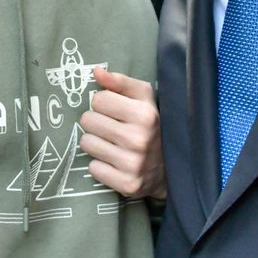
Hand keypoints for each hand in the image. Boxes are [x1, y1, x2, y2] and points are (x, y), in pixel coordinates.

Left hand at [79, 67, 165, 199]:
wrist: (172, 167)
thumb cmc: (152, 125)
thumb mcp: (144, 98)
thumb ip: (119, 82)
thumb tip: (96, 71)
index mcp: (145, 114)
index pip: (98, 99)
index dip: (103, 103)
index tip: (114, 111)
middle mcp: (139, 139)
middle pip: (87, 120)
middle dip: (96, 122)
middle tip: (111, 128)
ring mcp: (133, 164)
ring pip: (86, 143)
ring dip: (95, 143)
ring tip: (112, 145)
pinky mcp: (127, 185)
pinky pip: (92, 168)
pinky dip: (100, 164)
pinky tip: (114, 162)